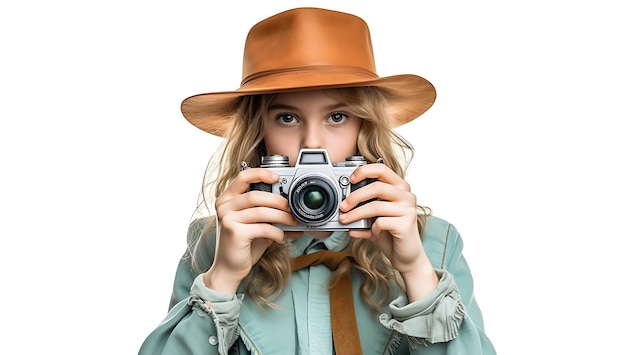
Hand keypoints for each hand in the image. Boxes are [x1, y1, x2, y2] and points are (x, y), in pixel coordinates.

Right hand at [204, 168, 297, 293]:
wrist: (229, 268)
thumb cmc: (243, 244)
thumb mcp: (255, 224)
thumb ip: (268, 212)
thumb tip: (293, 208)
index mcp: (227, 198)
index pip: (243, 177)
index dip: (261, 174)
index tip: (277, 177)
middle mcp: (224, 206)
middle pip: (256, 195)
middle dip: (279, 201)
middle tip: (293, 209)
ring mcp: (227, 218)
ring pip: (262, 211)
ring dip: (282, 217)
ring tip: (293, 222)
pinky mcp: (234, 232)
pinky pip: (263, 228)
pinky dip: (277, 232)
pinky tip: (281, 237)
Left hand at [338, 163, 438, 300]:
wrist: (407, 257)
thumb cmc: (391, 235)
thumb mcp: (373, 219)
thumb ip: (361, 210)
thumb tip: (341, 207)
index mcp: (399, 188)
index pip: (382, 169)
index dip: (364, 171)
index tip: (351, 179)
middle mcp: (406, 195)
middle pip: (377, 187)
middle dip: (355, 196)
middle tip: (343, 206)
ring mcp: (408, 209)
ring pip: (376, 206)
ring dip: (356, 214)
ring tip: (345, 220)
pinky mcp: (406, 224)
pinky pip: (380, 222)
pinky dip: (371, 228)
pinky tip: (372, 233)